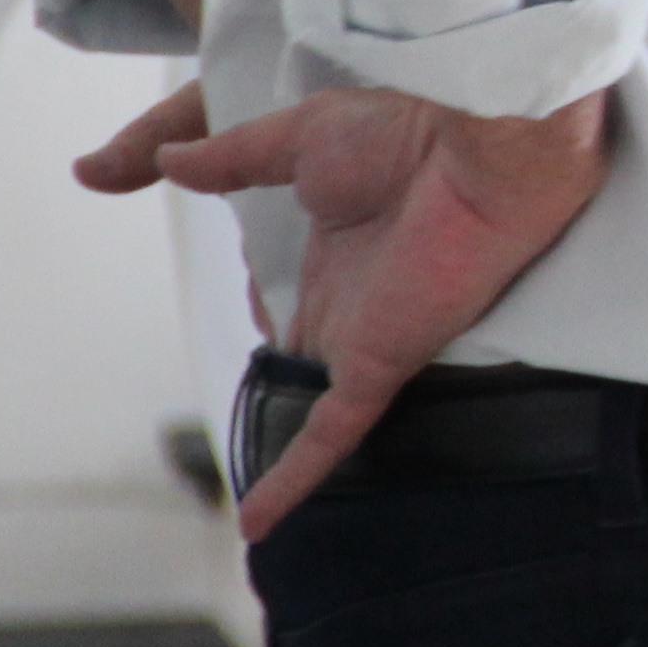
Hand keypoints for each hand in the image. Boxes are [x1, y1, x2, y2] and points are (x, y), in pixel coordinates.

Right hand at [115, 83, 611, 532]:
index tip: (250, 281)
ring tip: (259, 486)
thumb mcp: (298, 135)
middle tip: (267, 359)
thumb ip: (230, 157)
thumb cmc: (411, 123)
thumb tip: (163, 165)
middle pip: (296, 341)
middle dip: (281, 353)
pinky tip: (258, 523)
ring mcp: (364, 334)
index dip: (260, 284)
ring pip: (313, 398)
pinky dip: (293, 478)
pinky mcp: (380, 363)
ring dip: (287, 437)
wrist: (484, 141)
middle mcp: (352, 294)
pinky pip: (331, 435)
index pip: (280, 286)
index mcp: (335, 242)